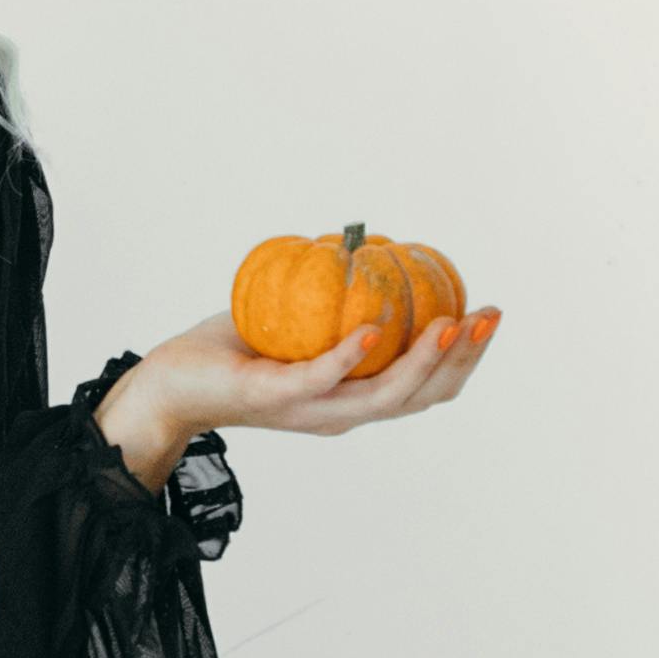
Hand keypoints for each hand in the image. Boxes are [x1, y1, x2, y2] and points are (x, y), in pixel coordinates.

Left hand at [92, 301, 501, 488]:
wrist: (170, 387)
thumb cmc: (229, 352)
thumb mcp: (295, 321)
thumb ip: (330, 298)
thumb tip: (363, 245)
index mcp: (351, 397)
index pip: (424, 387)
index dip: (463, 357)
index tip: (486, 316)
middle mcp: (340, 412)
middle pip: (420, 395)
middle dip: (463, 357)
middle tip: (488, 316)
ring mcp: (311, 409)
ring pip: (384, 397)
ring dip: (424, 361)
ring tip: (451, 323)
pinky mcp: (277, 398)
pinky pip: (322, 378)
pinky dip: (352, 356)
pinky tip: (376, 329)